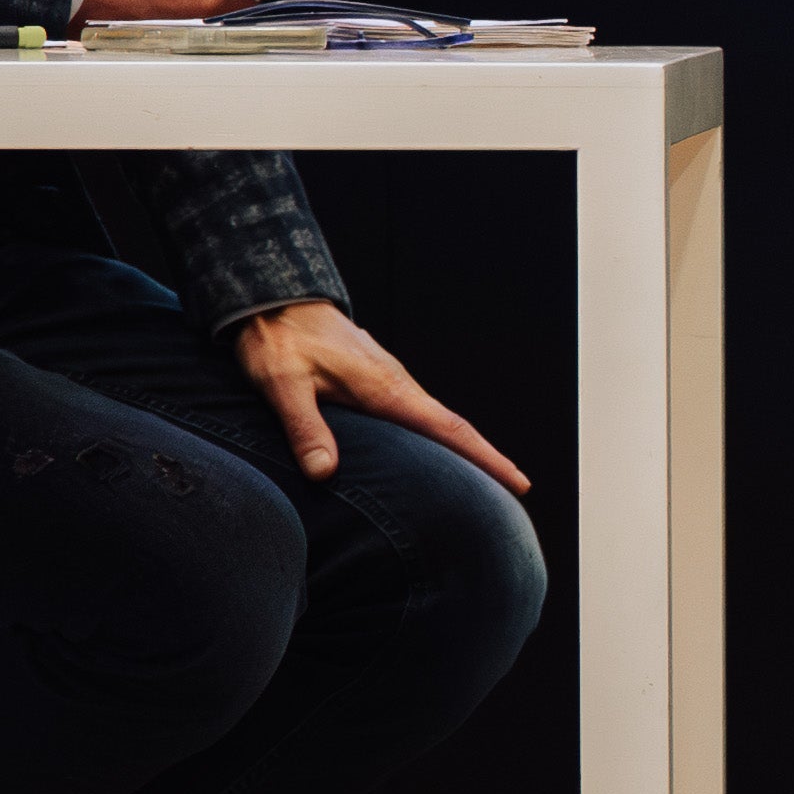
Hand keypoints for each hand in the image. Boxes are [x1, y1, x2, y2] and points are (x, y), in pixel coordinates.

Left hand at [230, 298, 530, 492]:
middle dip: (486, 461)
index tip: (519, 482)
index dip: (485, 458)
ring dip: (462, 449)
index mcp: (384, 388)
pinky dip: (435, 436)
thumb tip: (324, 472)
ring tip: (482, 484)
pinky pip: (415, 414)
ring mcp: (388, 381)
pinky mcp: (375, 381)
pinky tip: (429, 453)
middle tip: (516, 495)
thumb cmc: (278, 339)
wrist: (274, 298)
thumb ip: (304, 426)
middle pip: (453, 429)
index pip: (448, 428)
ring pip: (434, 421)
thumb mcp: (282, 383)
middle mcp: (396, 384)